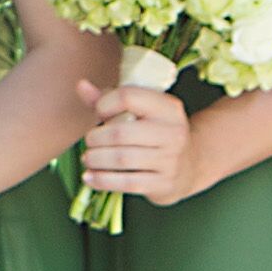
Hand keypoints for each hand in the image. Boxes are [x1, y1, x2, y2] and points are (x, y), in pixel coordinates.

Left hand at [71, 71, 191, 205]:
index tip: (99, 112)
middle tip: (89, 141)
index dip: (104, 103)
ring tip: (88, 158)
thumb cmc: (155, 133)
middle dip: (96, 138)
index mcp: (168, 108)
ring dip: (96, 159)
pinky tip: (89, 177)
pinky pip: (126, 182)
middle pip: (120, 133)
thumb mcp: (141, 111)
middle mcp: (172, 132)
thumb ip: (110, 99)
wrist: (189, 166)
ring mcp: (170, 160)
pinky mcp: (163, 183)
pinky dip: (102, 180)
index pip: (128, 97)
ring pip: (121, 159)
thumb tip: (82, 86)